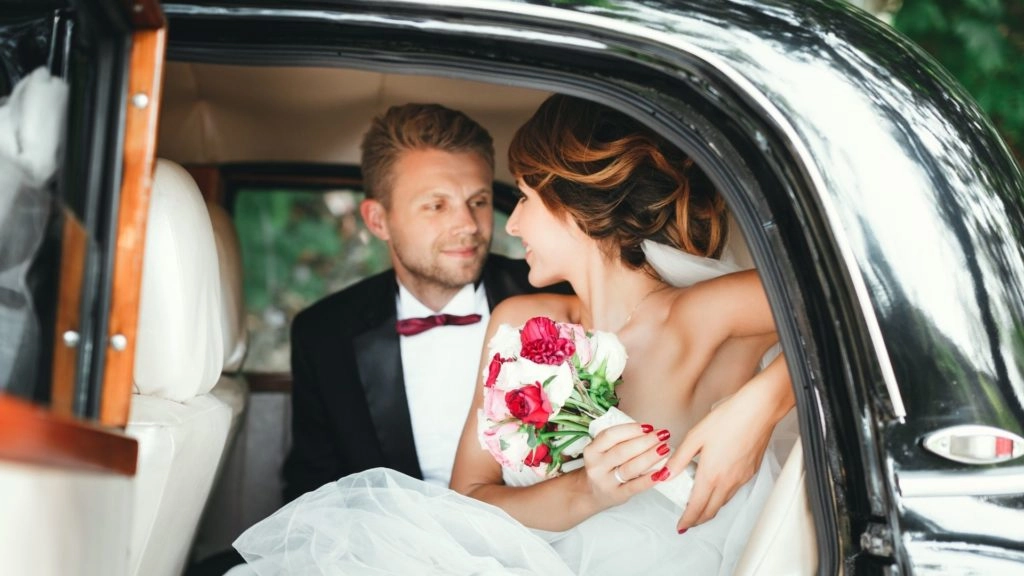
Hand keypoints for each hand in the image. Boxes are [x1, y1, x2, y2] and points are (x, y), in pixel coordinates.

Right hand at [580, 422, 668, 509]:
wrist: (592, 493)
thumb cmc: (604, 466)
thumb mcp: (602, 451)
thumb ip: (619, 441)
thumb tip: (649, 431)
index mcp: (592, 450)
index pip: (611, 435)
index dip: (631, 429)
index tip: (649, 426)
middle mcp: (596, 466)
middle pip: (623, 451)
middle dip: (646, 441)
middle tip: (663, 435)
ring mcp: (606, 482)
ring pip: (630, 468)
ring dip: (650, 457)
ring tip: (665, 449)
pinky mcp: (617, 495)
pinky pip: (635, 487)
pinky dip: (649, 479)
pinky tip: (662, 472)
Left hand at [665, 385, 776, 532]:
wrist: (758, 410)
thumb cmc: (729, 418)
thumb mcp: (696, 436)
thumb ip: (679, 458)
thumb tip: (665, 474)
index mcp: (711, 474)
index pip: (697, 507)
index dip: (688, 520)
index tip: (681, 526)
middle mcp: (728, 481)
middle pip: (712, 510)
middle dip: (698, 520)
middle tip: (689, 522)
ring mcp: (741, 478)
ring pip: (724, 502)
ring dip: (711, 509)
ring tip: (699, 506)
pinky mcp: (750, 471)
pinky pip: (734, 491)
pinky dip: (723, 496)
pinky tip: (716, 487)